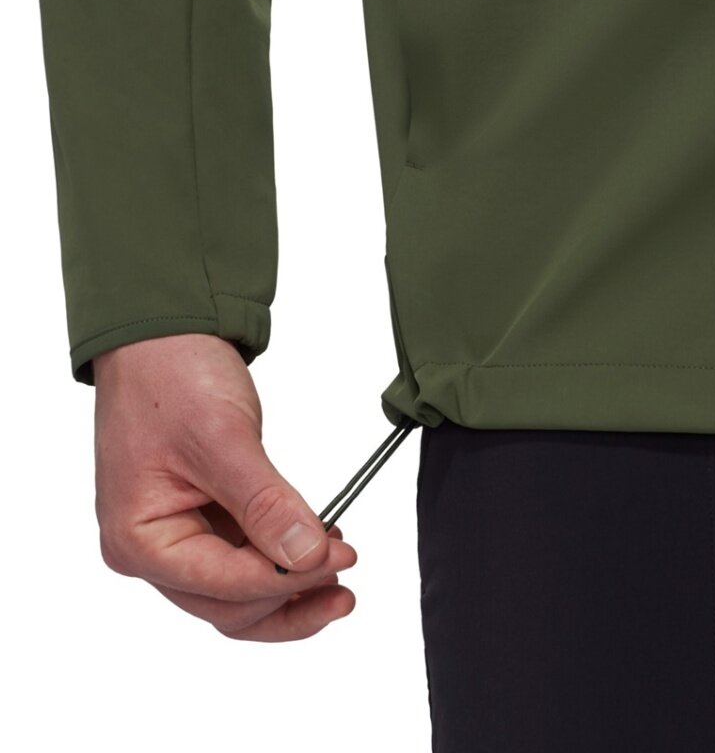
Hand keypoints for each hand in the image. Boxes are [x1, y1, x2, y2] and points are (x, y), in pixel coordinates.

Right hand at [92, 333, 356, 640]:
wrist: (161, 338)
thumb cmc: (169, 377)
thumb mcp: (221, 439)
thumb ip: (265, 503)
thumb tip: (308, 555)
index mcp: (138, 539)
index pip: (224, 586)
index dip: (288, 580)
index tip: (339, 559)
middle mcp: (150, 549)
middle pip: (229, 606)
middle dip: (290, 598)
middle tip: (345, 579)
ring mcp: (176, 536)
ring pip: (238, 593)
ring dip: (289, 589)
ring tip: (339, 575)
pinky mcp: (201, 520)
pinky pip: (243, 558)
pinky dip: (281, 560)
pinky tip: (317, 546)